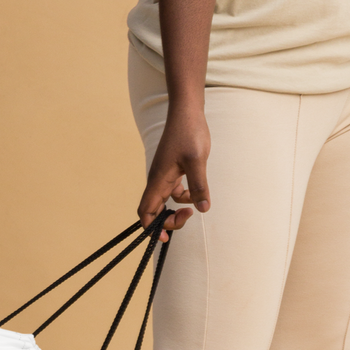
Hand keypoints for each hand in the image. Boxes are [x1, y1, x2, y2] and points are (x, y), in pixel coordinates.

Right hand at [137, 104, 210, 237]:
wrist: (187, 112)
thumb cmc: (189, 132)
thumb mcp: (197, 160)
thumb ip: (199, 185)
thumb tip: (203, 209)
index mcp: (158, 179)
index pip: (146, 211)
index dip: (152, 228)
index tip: (166, 237)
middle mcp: (157, 179)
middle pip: (155, 211)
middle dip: (169, 220)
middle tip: (188, 217)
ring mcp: (165, 175)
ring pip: (167, 201)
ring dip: (179, 208)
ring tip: (196, 203)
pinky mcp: (173, 170)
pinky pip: (175, 191)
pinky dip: (186, 196)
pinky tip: (197, 190)